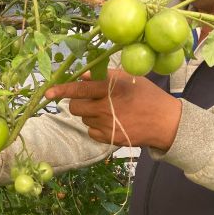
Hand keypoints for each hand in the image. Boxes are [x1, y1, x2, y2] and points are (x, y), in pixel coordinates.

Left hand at [44, 69, 181, 150]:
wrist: (165, 122)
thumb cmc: (146, 96)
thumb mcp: (128, 79)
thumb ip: (104, 77)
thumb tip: (83, 76)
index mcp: (111, 88)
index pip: (80, 88)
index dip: (62, 89)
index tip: (48, 93)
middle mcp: (106, 107)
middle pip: (76, 106)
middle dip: (79, 102)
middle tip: (92, 99)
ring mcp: (107, 124)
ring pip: (83, 119)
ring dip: (89, 114)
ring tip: (107, 110)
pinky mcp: (109, 138)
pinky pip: (90, 131)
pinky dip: (96, 126)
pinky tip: (111, 121)